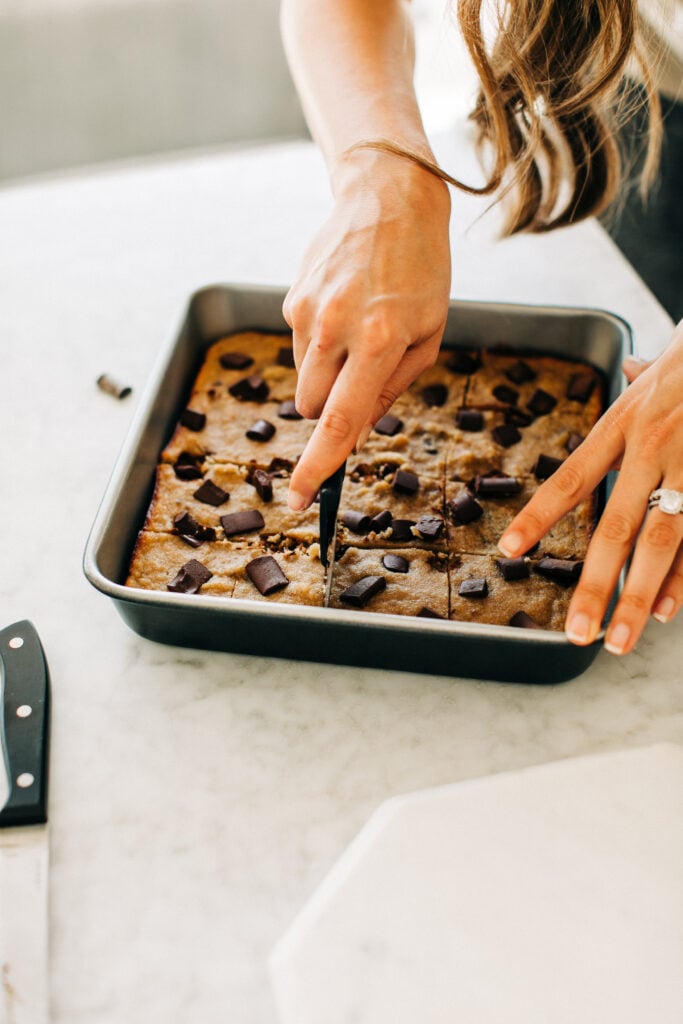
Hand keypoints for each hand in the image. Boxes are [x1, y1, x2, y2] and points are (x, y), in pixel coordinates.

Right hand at [283, 147, 451, 509]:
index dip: (319, 465)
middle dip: (332, 410)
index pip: (341, 420)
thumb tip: (358, 427)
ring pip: (305, 380)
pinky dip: (320, 344)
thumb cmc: (422, 272)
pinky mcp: (292, 299)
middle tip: (362, 375)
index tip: (300, 498)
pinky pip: (300, 347)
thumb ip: (392, 387)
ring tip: (359, 328)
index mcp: (379, 339)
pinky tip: (344, 308)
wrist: (388, 199)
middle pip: (314, 407)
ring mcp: (308, 311)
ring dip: (328, 374)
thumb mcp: (428, 334)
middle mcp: (336, 327)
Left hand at [498, 321, 682, 653]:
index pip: (571, 478)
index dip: (538, 516)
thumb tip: (628, 365)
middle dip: (595, 585)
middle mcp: (652, 447)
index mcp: (624, 422)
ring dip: (637, 596)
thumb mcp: (667, 358)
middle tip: (576, 632)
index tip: (509, 551)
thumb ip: (643, 376)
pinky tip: (663, 612)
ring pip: (661, 543)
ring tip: (618, 640)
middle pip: (615, 527)